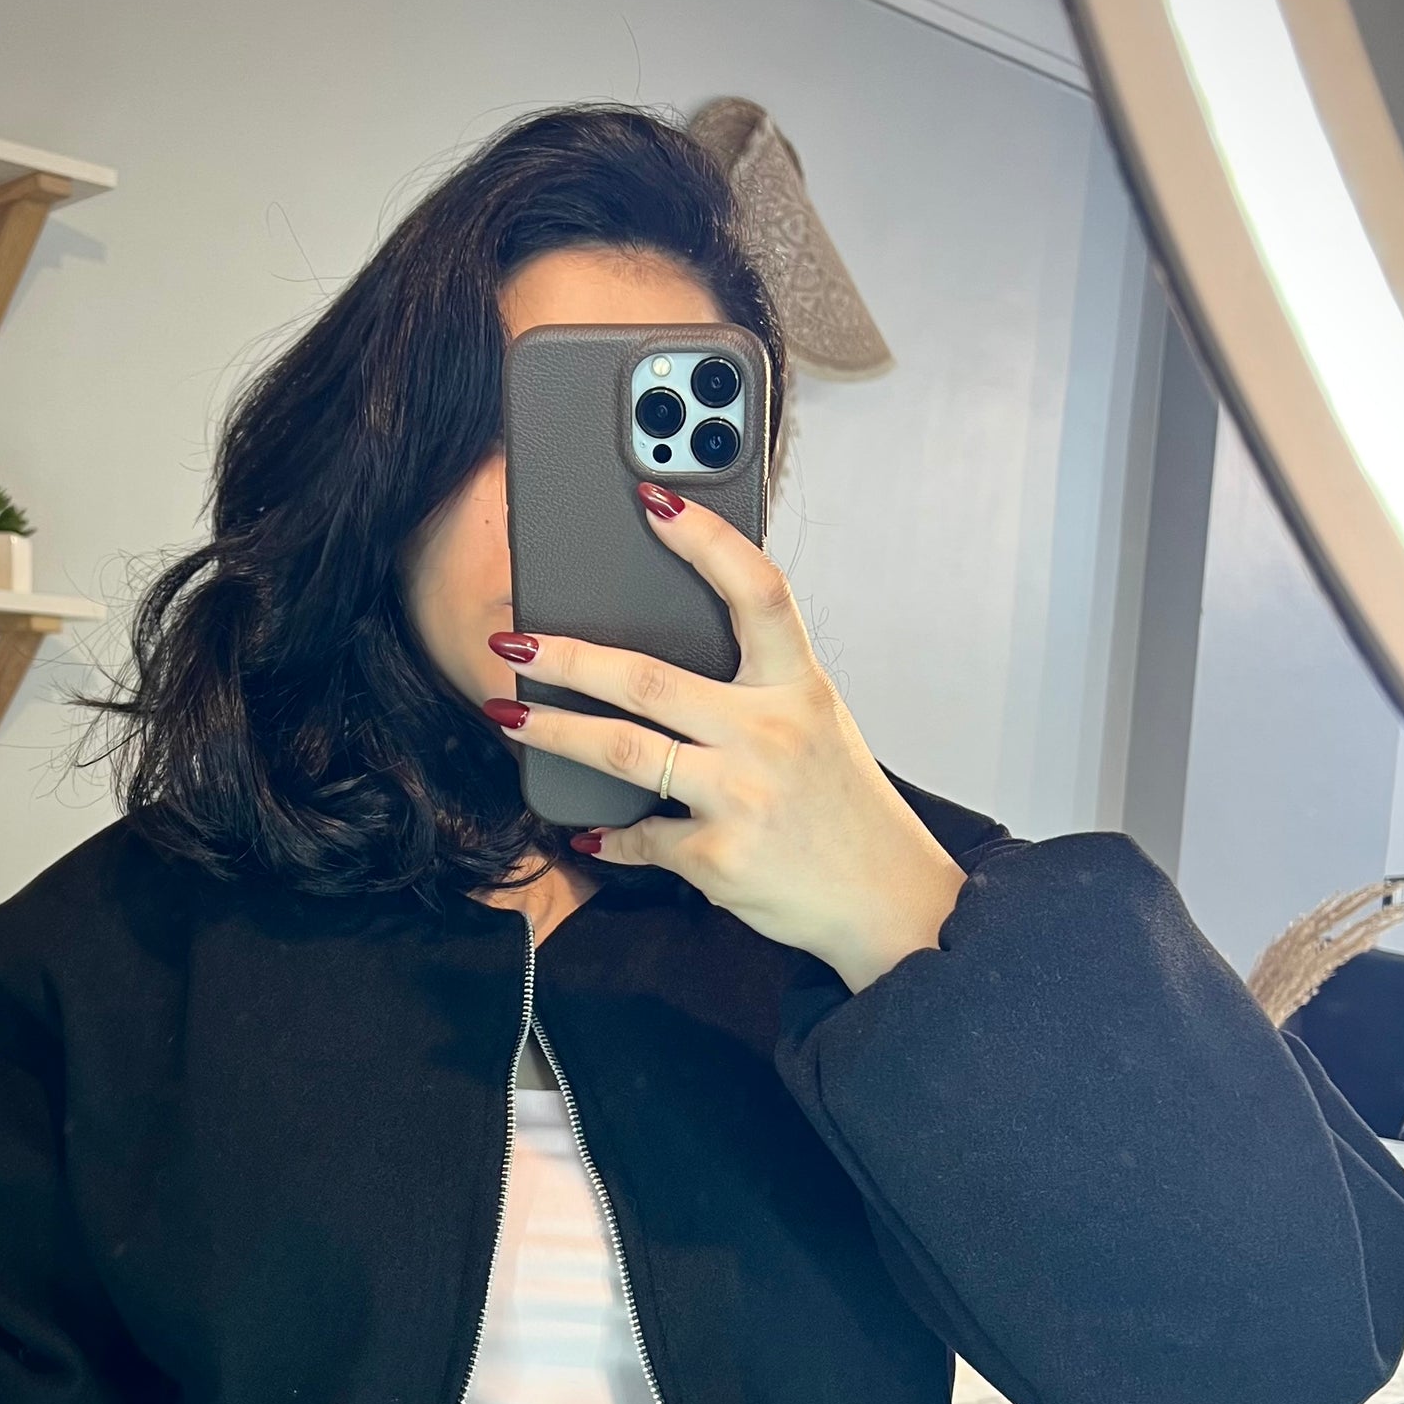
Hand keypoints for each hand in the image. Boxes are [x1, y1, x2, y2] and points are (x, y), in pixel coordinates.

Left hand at [482, 483, 967, 994]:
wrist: (891, 903)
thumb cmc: (845, 811)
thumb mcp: (819, 727)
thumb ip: (757, 693)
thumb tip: (661, 674)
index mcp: (801, 687)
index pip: (756, 592)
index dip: (705, 540)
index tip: (652, 500)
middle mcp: (771, 733)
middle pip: (648, 678)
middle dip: (567, 657)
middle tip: (515, 642)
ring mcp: (742, 796)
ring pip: (621, 751)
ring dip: (554, 730)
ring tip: (512, 716)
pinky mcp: (718, 856)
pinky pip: (640, 837)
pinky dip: (610, 837)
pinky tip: (593, 833)